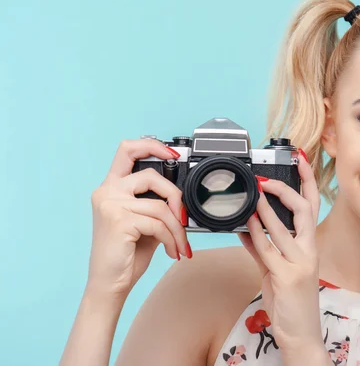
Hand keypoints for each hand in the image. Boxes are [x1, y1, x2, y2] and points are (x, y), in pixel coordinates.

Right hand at [86, 139, 190, 300]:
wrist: (110, 283)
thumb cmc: (126, 253)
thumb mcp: (144, 221)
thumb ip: (156, 203)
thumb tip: (182, 197)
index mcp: (111, 187)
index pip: (127, 150)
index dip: (151, 145)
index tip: (172, 154)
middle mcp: (107, 191)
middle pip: (151, 174)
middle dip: (175, 195)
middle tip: (184, 217)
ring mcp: (111, 204)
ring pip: (160, 206)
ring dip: (177, 229)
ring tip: (179, 244)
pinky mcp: (119, 220)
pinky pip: (158, 223)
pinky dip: (171, 239)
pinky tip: (171, 251)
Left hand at [237, 149, 323, 361]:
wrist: (300, 335)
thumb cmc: (292, 302)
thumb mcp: (278, 270)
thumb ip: (264, 248)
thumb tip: (247, 226)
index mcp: (309, 246)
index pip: (312, 206)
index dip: (307, 181)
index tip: (299, 159)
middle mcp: (309, 251)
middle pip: (305, 210)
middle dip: (286, 190)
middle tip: (265, 180)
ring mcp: (300, 264)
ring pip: (283, 228)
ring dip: (265, 209)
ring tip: (251, 195)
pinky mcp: (287, 277)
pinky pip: (267, 250)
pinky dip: (254, 234)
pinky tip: (243, 224)